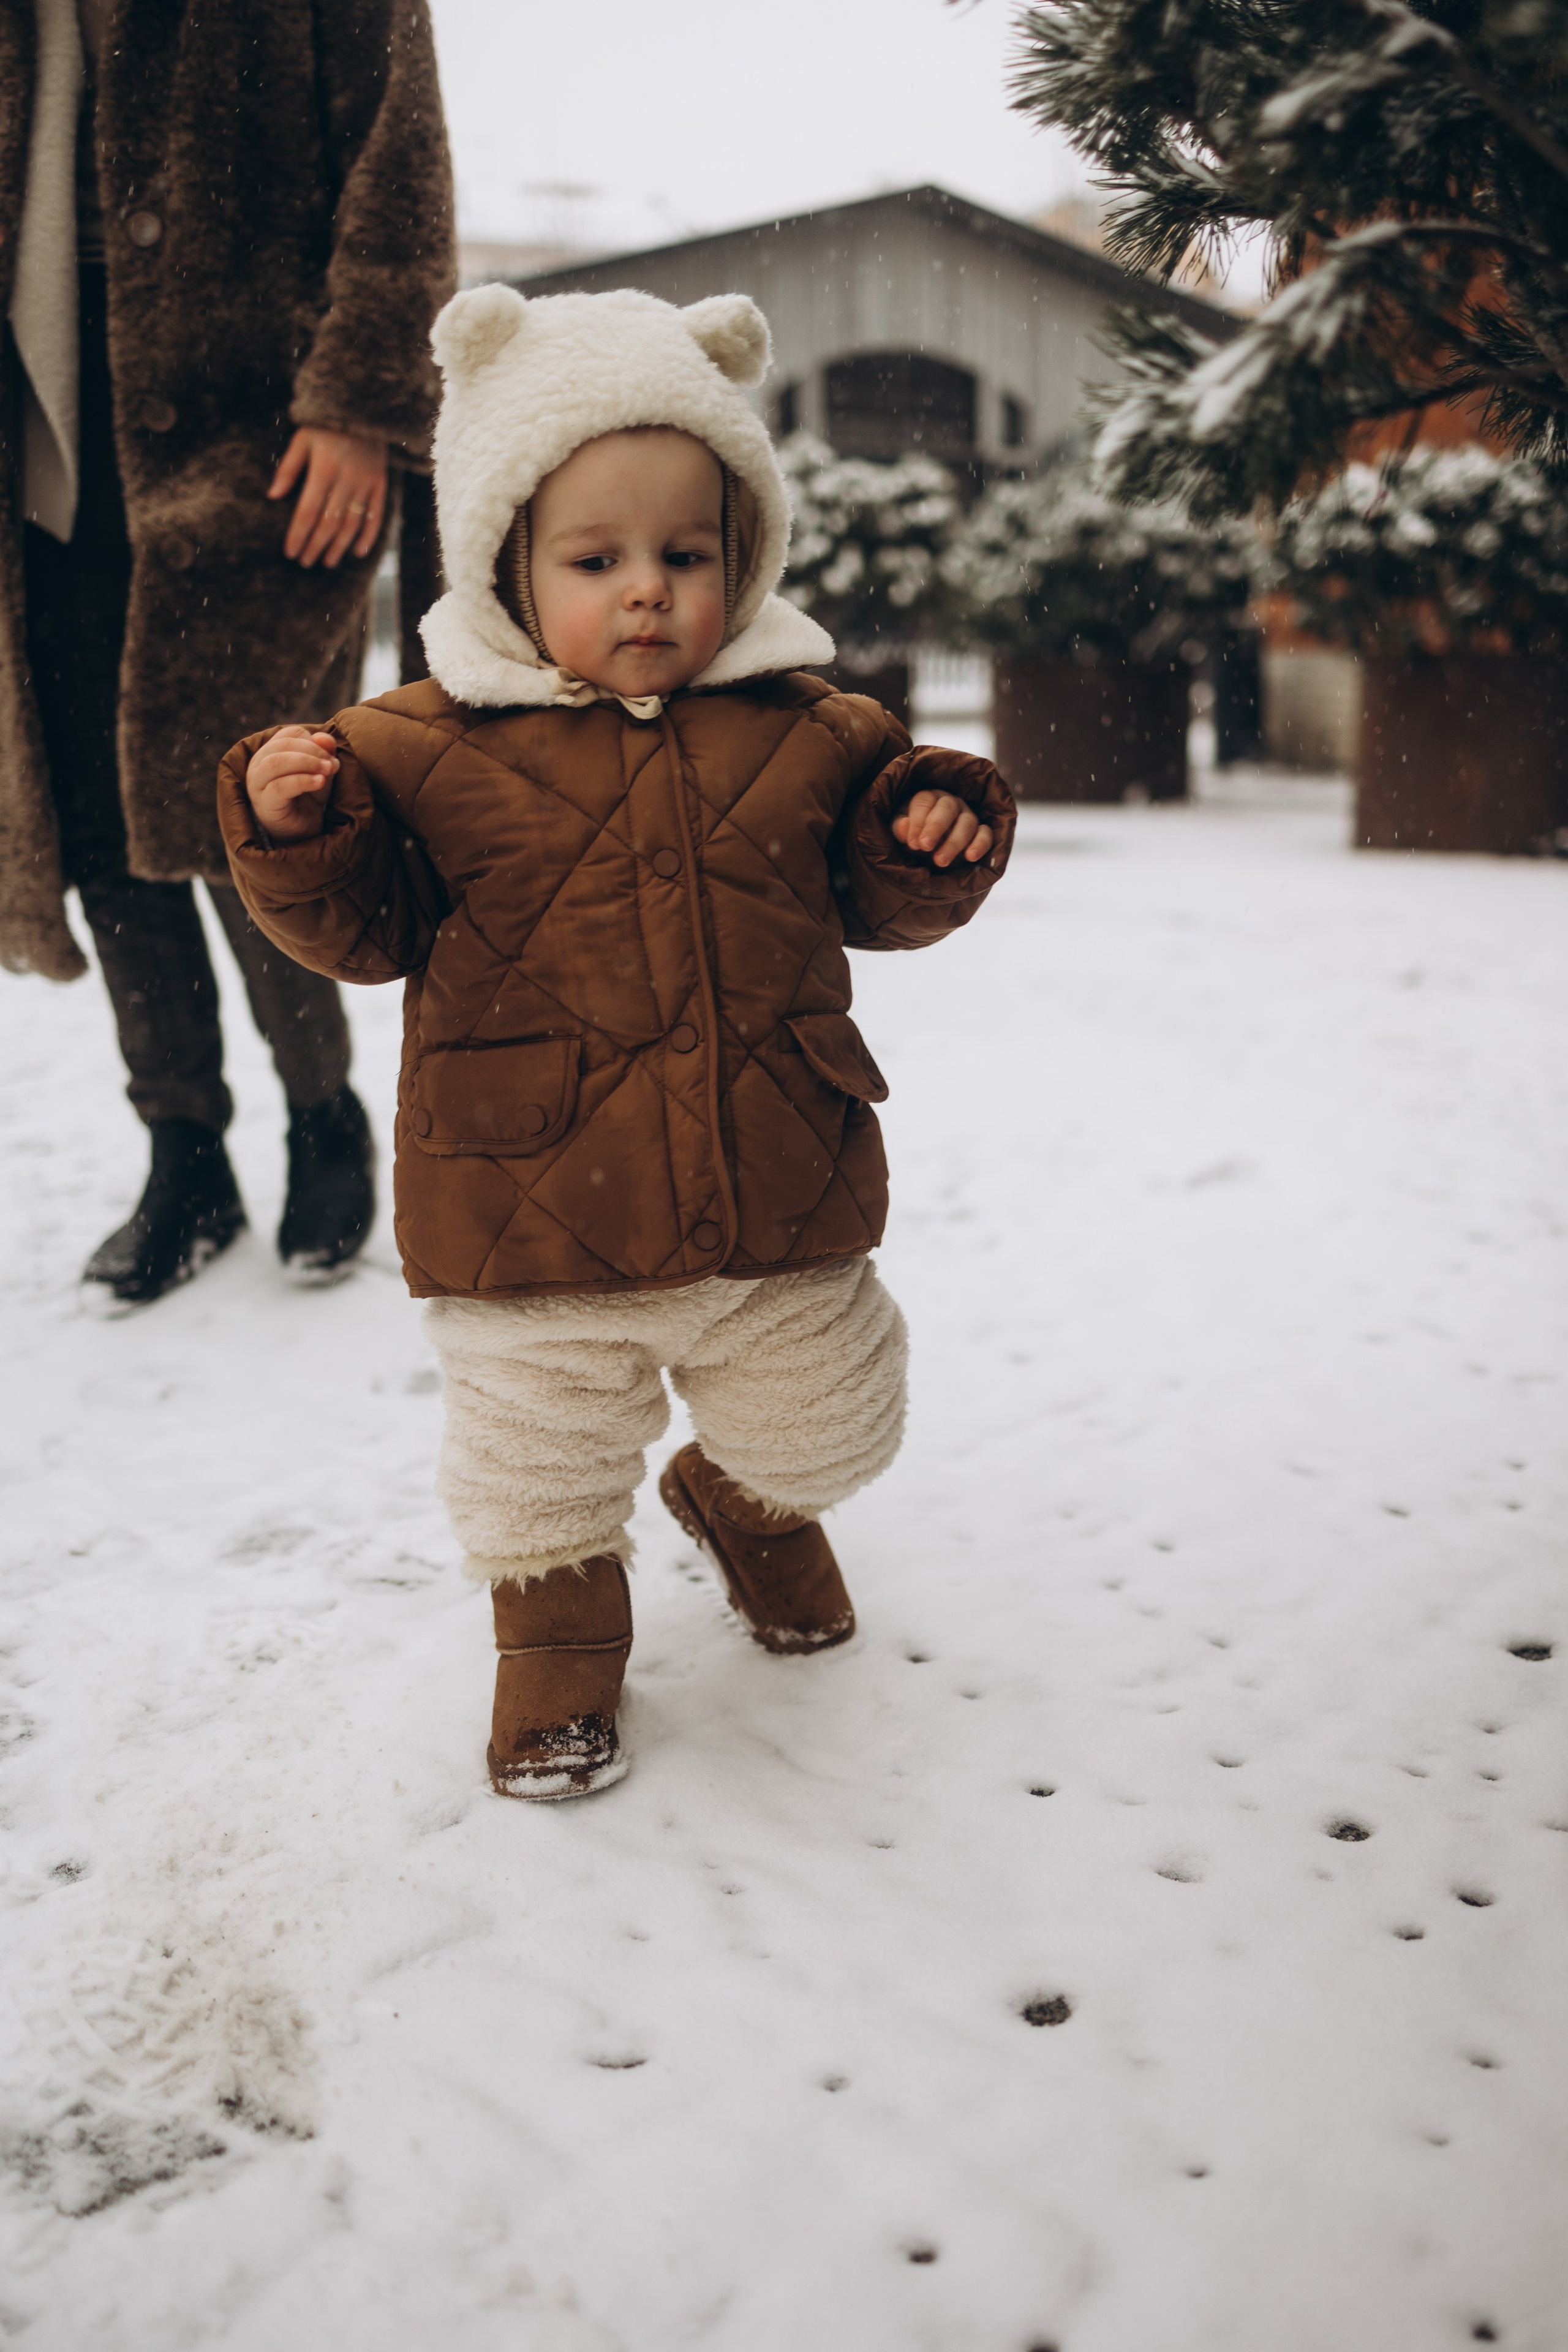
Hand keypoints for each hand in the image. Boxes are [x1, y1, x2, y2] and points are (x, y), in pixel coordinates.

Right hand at [246, 726, 339, 840]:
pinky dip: (302, 781)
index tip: (330, 757)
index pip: (289, 734)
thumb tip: (324, 736)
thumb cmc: (309, 798)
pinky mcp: (264, 803)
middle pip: (283, 745)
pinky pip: (280, 786)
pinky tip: (319, 783)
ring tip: (327, 771)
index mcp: (270, 752)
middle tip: (331, 765)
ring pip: (276, 762)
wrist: (303, 831)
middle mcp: (259, 765)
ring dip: (306, 762)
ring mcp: (258, 784)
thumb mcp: (320, 771)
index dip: (313, 741)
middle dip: (313, 751)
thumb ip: (323, 753)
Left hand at [269, 428, 387, 567]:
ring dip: (339, 546)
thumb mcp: (301, 439)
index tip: (290, 552)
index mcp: (323, 469)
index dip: (298, 536)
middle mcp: (346, 479)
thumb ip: (288, 468)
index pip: (307, 512)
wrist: (363, 406)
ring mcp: (365, 483)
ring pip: (352, 523)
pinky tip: (358, 552)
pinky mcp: (380, 483)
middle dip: (315, 546)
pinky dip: (368, 536)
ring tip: (327, 561)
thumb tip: (273, 496)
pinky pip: (376, 515)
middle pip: (329, 523)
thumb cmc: (325, 424)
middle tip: (305, 563)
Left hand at [892, 789, 994, 868]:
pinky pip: (986, 834)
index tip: (913, 843)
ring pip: (967, 822)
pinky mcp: (981, 832)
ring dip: (954, 842)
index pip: (925, 801)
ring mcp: (968, 816)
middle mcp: (951, 803)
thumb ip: (899, 827)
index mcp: (929, 798)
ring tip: (940, 861)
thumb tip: (902, 826)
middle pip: (947, 808)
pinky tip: (971, 857)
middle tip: (925, 847)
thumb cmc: (915, 837)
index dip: (917, 822)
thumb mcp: (902, 831)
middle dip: (936, 827)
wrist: (931, 851)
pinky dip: (980, 844)